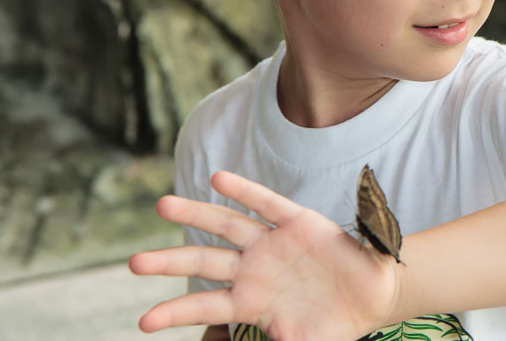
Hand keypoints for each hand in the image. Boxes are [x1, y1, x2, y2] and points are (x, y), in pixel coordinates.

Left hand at [129, 171, 399, 339]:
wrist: (371, 299)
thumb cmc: (331, 326)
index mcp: (250, 300)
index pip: (204, 304)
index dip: (176, 311)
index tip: (144, 322)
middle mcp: (254, 268)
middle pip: (204, 260)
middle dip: (169, 262)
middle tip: (133, 263)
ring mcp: (273, 242)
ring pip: (226, 225)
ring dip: (196, 214)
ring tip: (162, 205)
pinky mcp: (298, 222)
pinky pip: (267, 204)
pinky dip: (244, 191)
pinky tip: (218, 180)